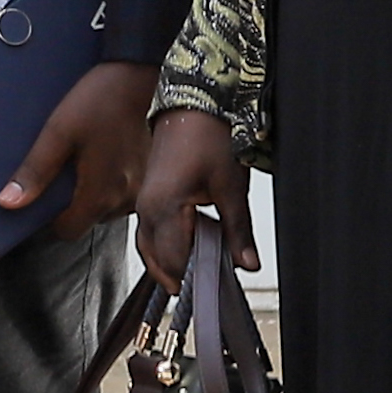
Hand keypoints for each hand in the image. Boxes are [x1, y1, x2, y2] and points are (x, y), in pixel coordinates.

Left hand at [4, 61, 154, 244]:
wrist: (135, 77)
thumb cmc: (98, 101)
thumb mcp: (57, 133)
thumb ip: (34, 172)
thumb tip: (9, 202)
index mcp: (101, 194)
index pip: (67, 231)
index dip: (49, 219)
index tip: (40, 199)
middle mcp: (124, 199)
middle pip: (86, 219)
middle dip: (69, 202)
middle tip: (61, 170)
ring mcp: (138, 188)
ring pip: (103, 207)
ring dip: (89, 192)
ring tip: (81, 161)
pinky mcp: (146, 176)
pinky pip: (119, 192)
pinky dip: (106, 182)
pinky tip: (99, 157)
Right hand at [135, 102, 259, 285]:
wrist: (192, 102)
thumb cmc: (208, 136)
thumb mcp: (231, 186)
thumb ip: (238, 230)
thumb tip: (248, 264)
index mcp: (164, 208)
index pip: (176, 260)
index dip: (198, 279)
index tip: (221, 290)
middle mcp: (146, 209)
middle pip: (159, 260)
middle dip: (184, 277)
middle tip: (213, 288)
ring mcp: (144, 203)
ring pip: (150, 250)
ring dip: (172, 266)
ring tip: (200, 277)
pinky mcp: (149, 198)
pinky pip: (150, 235)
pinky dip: (166, 250)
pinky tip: (189, 252)